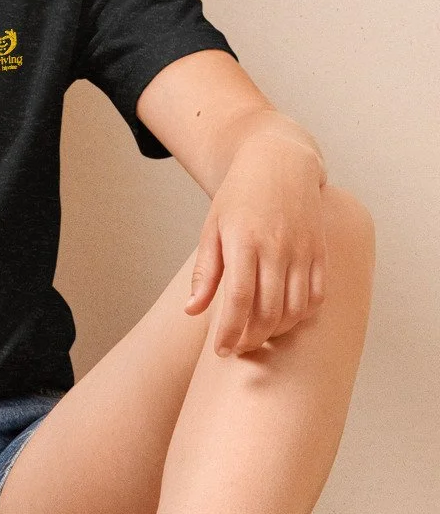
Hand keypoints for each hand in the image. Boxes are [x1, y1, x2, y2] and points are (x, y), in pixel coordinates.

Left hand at [186, 132, 327, 355]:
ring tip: (257, 337)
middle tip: (237, 348)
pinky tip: (284, 320)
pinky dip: (302, 315)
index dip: (230, 332)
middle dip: (252, 338)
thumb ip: (205, 272)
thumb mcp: (212, 228)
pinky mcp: (321, 252)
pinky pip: (317, 296)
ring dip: (277, 331)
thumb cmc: (239, 196)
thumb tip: (191, 311)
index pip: (239, 301)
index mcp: (244, 242)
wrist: (280, 162)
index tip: (221, 351)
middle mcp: (278, 248)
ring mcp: (304, 251)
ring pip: (296, 308)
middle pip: (269, 311)